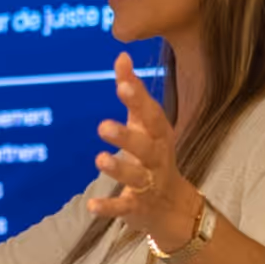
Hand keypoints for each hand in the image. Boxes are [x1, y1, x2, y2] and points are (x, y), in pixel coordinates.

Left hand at [86, 55, 201, 249]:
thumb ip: (133, 91)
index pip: (151, 114)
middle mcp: (157, 158)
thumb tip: (121, 55)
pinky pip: (123, 208)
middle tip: (102, 126)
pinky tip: (91, 206)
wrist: (172, 205)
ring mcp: (148, 184)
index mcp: (158, 134)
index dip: (138, 99)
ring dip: (119, 168)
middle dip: (126, 136)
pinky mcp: (137, 207)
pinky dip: (109, 208)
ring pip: (136, 176)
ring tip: (100, 159)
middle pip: (145, 146)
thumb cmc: (153, 153)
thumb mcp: (145, 122)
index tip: (122, 84)